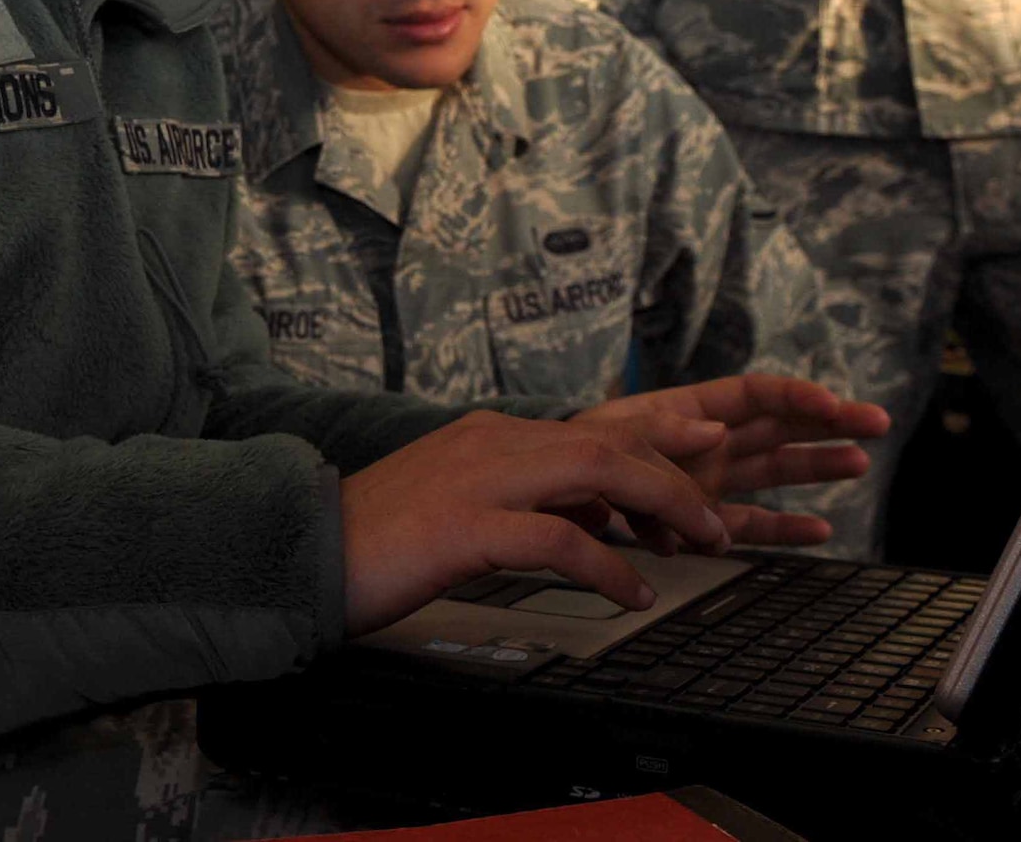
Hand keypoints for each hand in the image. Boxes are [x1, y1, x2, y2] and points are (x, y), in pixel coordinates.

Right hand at [340, 410, 732, 637]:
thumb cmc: (380, 540)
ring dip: (660, 507)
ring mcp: (479, 479)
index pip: (595, 426)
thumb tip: (585, 518)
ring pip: (596, 473)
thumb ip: (517, 497)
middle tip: (716, 521)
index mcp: (493, 434)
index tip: (709, 443)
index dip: (659, 437)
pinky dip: (607, 566)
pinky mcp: (464, 527)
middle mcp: (493, 442)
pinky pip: (557, 539)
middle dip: (675, 477)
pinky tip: (631, 593)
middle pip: (609, 443)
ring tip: (698, 546)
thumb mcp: (459, 502)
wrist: (303, 553)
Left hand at [575, 373, 890, 548]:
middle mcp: (706, 445)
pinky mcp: (701, 525)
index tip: (832, 402)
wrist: (544, 501)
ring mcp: (708, 485)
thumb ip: (664, 434)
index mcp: (688, 412)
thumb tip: (717, 432)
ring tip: (861, 463)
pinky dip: (785, 530)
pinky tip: (821, 530)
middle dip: (828, 423)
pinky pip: (752, 524)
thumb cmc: (571, 455)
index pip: (754, 396)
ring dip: (818, 468)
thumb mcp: (610, 434)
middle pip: (779, 428)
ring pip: (776, 473)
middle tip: (877, 423)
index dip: (795, 396)